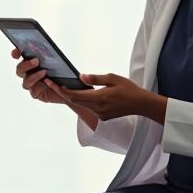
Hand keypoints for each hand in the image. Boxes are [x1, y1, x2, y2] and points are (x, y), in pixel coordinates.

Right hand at [12, 48, 67, 104]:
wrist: (71, 90)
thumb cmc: (65, 74)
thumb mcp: (62, 62)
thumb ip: (55, 56)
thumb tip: (52, 47)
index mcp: (32, 62)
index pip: (20, 56)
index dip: (16, 53)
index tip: (17, 51)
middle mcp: (29, 73)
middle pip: (20, 69)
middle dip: (25, 64)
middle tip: (36, 60)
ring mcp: (31, 84)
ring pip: (25, 80)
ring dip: (33, 75)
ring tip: (44, 71)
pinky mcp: (35, 93)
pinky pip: (32, 90)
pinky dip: (39, 84)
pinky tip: (47, 80)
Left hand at [43, 73, 162, 121]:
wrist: (141, 104)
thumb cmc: (129, 89)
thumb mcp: (112, 78)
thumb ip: (95, 78)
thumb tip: (80, 76)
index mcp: (99, 98)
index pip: (74, 95)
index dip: (61, 89)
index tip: (51, 82)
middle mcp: (97, 108)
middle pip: (74, 100)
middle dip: (61, 91)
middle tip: (51, 82)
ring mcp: (99, 114)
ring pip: (80, 104)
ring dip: (71, 95)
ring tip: (62, 84)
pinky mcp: (102, 116)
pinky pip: (88, 107)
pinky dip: (81, 99)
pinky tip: (79, 92)